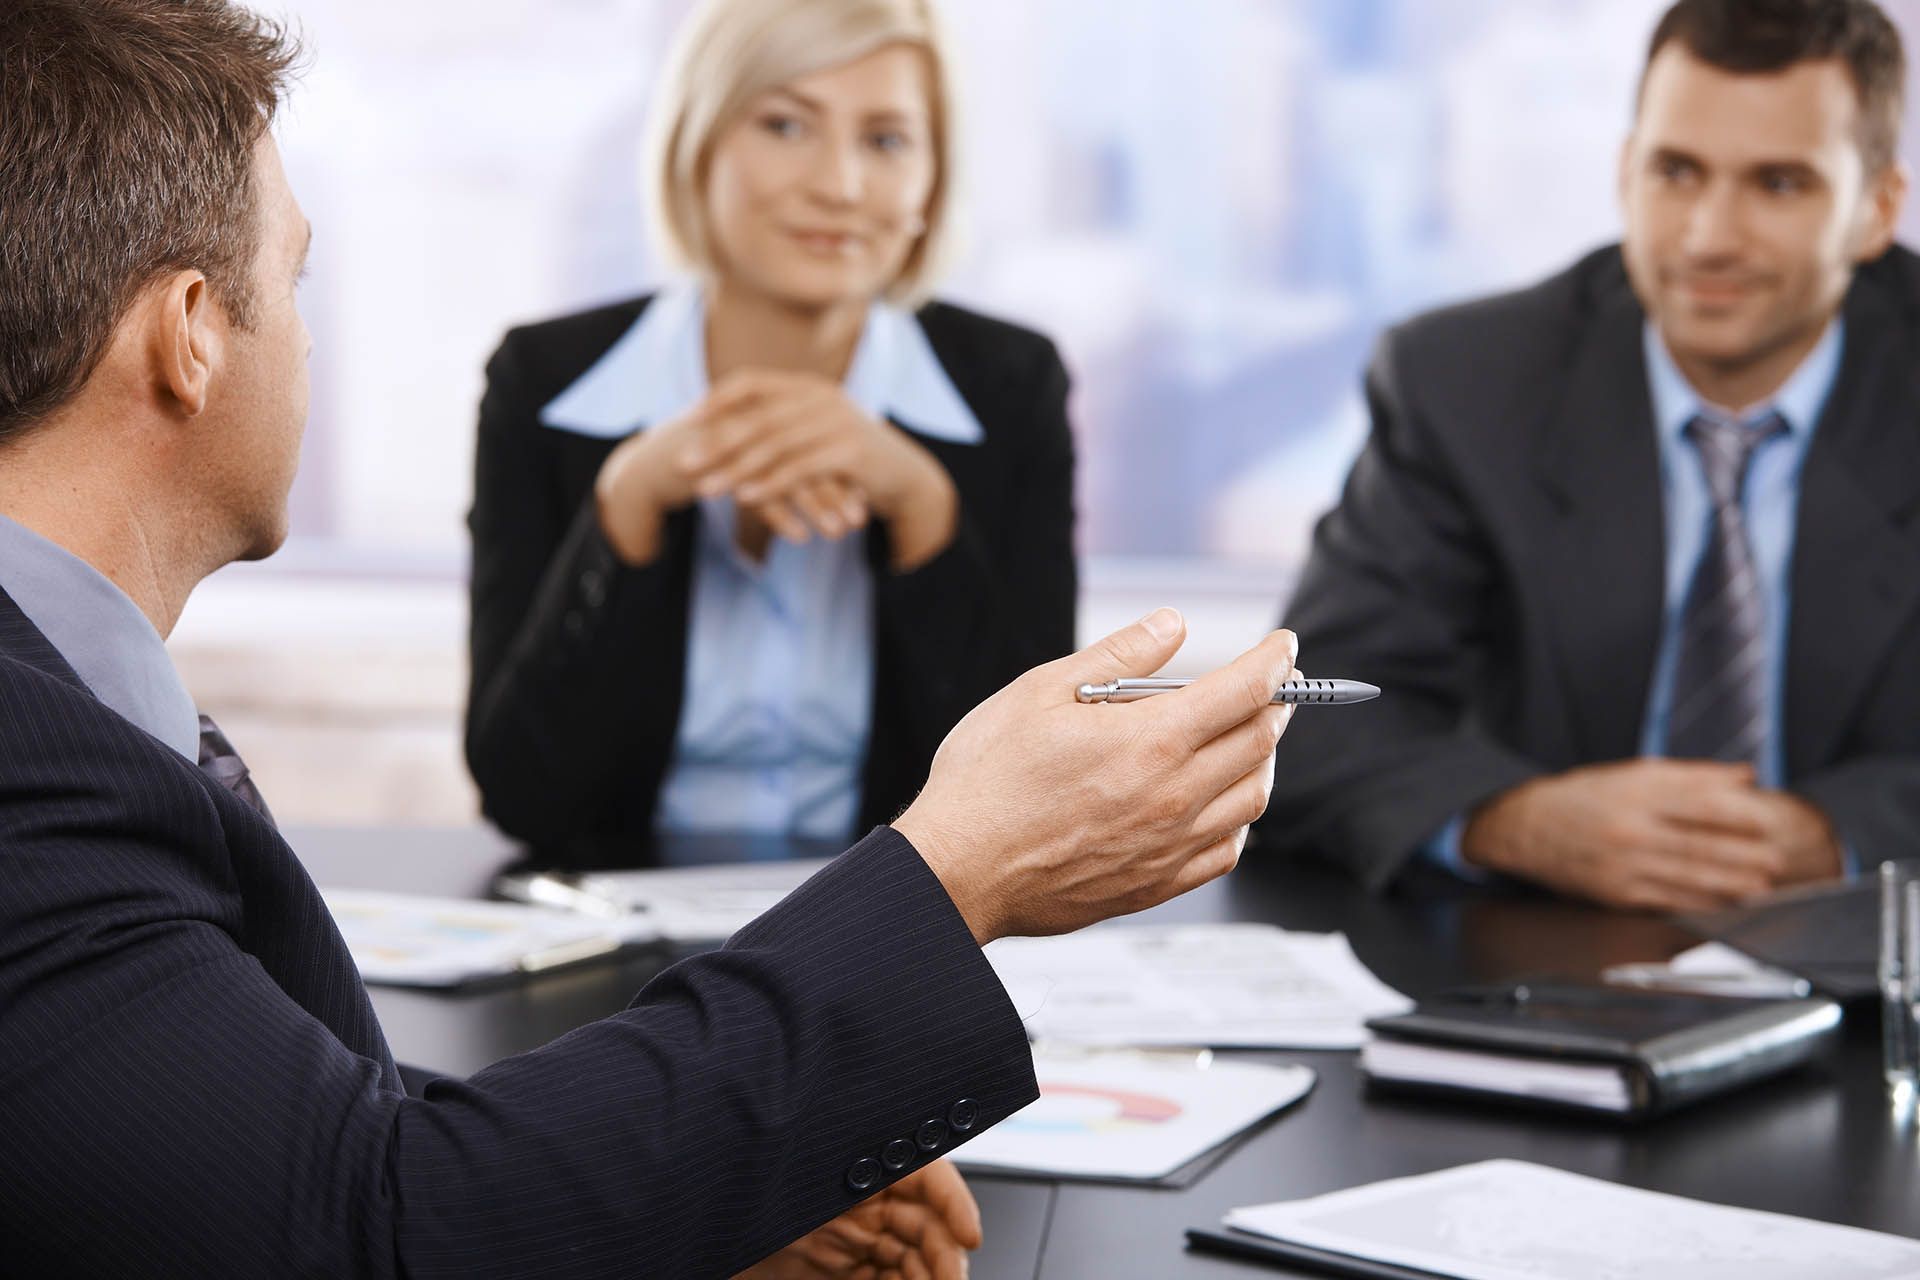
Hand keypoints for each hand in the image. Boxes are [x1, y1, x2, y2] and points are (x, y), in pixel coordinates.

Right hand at [593, 383, 873, 563]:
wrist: (655, 464)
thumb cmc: (712, 461)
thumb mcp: (754, 456)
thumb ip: (791, 461)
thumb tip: (841, 483)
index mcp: (767, 409)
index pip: (815, 440)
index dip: (841, 472)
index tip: (865, 501)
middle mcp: (754, 416)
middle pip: (806, 454)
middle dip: (836, 490)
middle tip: (858, 520)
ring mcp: (733, 437)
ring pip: (784, 472)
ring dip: (815, 506)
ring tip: (837, 534)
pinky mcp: (713, 461)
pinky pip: (754, 491)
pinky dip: (780, 515)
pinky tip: (800, 537)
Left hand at [681, 370, 957, 567]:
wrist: (905, 476)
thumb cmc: (853, 459)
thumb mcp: (816, 434)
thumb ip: (781, 426)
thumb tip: (730, 432)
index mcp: (808, 387)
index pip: (752, 382)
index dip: (717, 398)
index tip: (687, 418)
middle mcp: (821, 397)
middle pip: (757, 418)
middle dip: (716, 442)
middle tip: (684, 463)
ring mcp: (837, 422)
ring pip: (775, 446)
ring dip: (736, 470)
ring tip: (706, 490)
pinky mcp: (850, 452)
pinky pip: (800, 469)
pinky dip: (771, 484)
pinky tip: (746, 499)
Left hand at [733, 1159, 979, 1279]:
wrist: (688, 1224)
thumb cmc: (733, 1186)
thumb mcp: (792, 1173)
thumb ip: (854, 1173)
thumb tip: (909, 1188)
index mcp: (856, 1161)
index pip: (924, 1173)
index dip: (955, 1202)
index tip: (970, 1236)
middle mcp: (859, 1199)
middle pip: (923, 1226)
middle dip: (945, 1257)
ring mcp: (849, 1239)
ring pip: (909, 1261)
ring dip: (928, 1277)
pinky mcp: (836, 1270)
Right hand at [895, 609, 1299, 942]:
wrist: (957, 871)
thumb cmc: (985, 783)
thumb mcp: (1040, 692)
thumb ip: (1117, 655)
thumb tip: (1170, 625)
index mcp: (1150, 742)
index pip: (1244, 691)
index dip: (1273, 660)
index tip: (1281, 646)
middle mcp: (1173, 796)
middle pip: (1259, 741)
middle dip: (1277, 702)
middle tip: (1275, 684)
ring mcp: (1169, 846)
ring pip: (1253, 797)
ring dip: (1263, 758)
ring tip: (1250, 736)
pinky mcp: (1156, 884)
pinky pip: (1226, 850)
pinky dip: (1238, 817)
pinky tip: (1219, 801)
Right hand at [1460, 759, 1841, 910]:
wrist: (1524, 827)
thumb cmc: (1582, 796)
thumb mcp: (1632, 773)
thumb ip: (1691, 774)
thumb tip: (1745, 776)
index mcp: (1636, 792)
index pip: (1699, 803)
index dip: (1738, 814)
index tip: (1768, 820)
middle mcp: (1630, 827)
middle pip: (1699, 843)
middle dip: (1743, 855)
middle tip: (1776, 859)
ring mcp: (1623, 863)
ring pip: (1687, 876)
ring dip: (1730, 883)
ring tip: (1761, 885)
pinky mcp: (1616, 893)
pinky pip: (1667, 900)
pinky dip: (1701, 902)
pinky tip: (1724, 903)